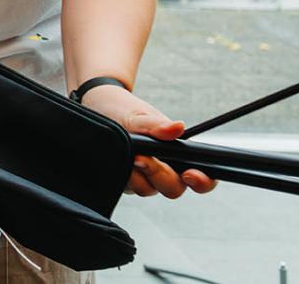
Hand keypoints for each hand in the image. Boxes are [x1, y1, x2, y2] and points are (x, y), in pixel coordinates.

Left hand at [79, 85, 217, 198]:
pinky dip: (123, 176)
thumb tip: (178, 128)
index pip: (202, 176)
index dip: (203, 181)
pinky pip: (126, 187)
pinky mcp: (123, 180)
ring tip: (130, 155)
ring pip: (148, 190)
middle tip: (143, 159)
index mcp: (177, 154)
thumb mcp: (138, 115)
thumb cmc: (122, 110)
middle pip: (173, 188)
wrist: (95, 107)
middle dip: (160, 175)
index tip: (190, 175)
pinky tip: (116, 160)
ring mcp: (142, 177)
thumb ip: (156, 125)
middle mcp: (163, 170)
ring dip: (138, 176)